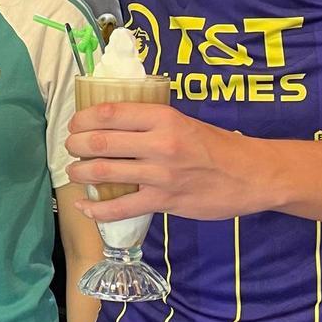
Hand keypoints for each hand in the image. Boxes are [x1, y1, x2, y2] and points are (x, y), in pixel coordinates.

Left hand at [66, 100, 273, 221]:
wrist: (251, 174)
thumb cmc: (215, 146)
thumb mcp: (183, 121)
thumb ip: (150, 122)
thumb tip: (111, 122)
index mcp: (163, 117)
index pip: (110, 112)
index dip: (83, 118)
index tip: (75, 124)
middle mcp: (160, 143)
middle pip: (101, 142)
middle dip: (76, 146)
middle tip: (71, 148)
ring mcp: (161, 174)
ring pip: (105, 173)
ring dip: (81, 173)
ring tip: (74, 172)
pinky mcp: (164, 201)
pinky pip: (121, 207)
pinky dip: (97, 208)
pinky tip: (85, 206)